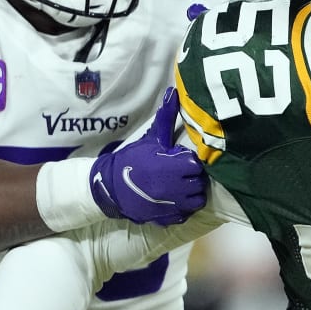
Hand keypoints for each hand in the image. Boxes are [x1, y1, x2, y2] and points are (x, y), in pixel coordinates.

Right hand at [88, 89, 206, 225]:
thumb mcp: (151, 138)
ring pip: (196, 200)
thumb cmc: (132, 159)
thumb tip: (174, 92)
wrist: (110, 186)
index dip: (191, 161)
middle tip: (181, 173)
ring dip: (191, 194)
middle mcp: (178, 186)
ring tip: (180, 187)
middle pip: (200, 182)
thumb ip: (166, 117)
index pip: (198, 164)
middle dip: (193, 177)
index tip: (182, 159)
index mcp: (176, 165)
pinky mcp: (167, 218)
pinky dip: (183, 209)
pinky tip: (174, 200)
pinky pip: (186, 215)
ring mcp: (173, 204)